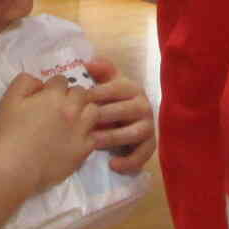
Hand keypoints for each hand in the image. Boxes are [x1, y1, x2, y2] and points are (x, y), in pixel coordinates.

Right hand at [0, 72, 96, 195]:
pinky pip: (94, 136)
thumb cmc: (9, 132)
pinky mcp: (84, 150)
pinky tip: (75, 139)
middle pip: (81, 93)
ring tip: (73, 121)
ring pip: (94, 111)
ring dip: (84, 112)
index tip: (46, 96)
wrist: (16, 167)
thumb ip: (25, 82)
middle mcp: (73, 110)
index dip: (52, 87)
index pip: (61, 80)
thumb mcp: (9, 99)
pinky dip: (86, 135)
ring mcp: (81, 130)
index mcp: (54, 96)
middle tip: (60, 107)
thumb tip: (39, 82)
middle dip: (71, 96)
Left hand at [82, 56, 155, 174]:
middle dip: (103, 117)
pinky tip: (112, 164)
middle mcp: (143, 106)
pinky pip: (142, 154)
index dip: (97, 93)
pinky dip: (129, 161)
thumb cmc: (111, 101)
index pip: (116, 88)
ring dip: (113, 138)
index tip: (78, 101)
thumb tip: (88, 64)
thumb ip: (100, 71)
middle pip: (125, 110)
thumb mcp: (107, 84)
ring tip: (93, 143)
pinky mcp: (150, 145)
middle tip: (81, 124)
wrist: (127, 121)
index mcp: (132, 88)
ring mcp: (148, 126)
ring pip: (134, 133)